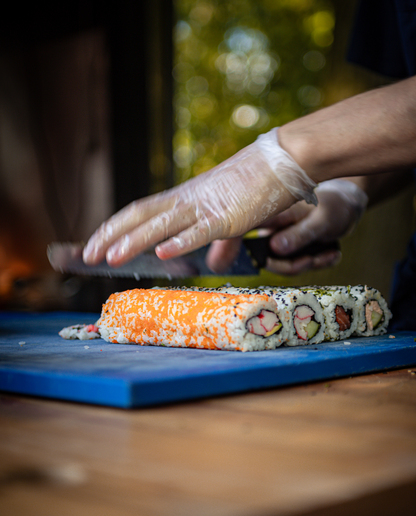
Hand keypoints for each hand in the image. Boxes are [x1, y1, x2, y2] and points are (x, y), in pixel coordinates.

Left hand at [83, 129, 316, 265]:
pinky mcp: (227, 217)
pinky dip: (180, 242)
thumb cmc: (254, 189)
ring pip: (162, 225)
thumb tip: (212, 265)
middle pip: (140, 216)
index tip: (96, 244)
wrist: (280, 165)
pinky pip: (199, 230)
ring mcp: (204, 208)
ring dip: (134, 241)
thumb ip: (218, 245)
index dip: (115, 228)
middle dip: (111, 235)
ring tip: (111, 258)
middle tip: (87, 255)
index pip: (139, 212)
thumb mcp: (231, 222)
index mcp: (183, 200)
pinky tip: (162, 252)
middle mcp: (186, 201)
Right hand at [206, 179, 367, 274]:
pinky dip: (316, 263)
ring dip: (308, 263)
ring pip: (283, 264)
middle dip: (292, 264)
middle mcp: (270, 229)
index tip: (216, 263)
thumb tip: (276, 249)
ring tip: (330, 251)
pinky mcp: (290, 249)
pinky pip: (296, 265)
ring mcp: (280, 240)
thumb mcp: (322, 220)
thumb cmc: (335, 206)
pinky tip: (332, 252)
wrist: (348, 204)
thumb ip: (300, 235)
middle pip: (266, 258)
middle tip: (313, 258)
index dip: (227, 248)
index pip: (241, 232)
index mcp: (270, 214)